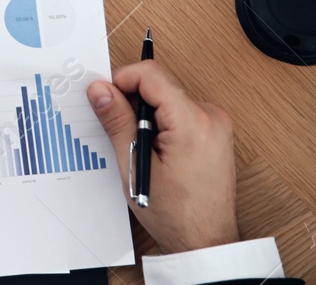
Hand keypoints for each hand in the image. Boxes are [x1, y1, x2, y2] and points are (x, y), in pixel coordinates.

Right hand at [88, 59, 239, 253]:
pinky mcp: (215, 131)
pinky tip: (156, 150)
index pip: (150, 74)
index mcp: (193, 122)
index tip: (105, 101)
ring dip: (146, 114)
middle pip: (158, 84)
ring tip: (142, 149)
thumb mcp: (135, 165)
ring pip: (166, 97)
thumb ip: (117, 121)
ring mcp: (216, 123)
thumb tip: (100, 89)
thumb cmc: (175, 214)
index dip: (121, 81)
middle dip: (132, 103)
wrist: (206, 241)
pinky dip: (161, 122)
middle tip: (123, 135)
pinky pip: (179, 110)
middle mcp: (211, 116)